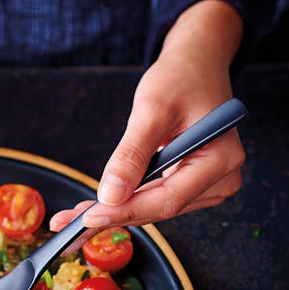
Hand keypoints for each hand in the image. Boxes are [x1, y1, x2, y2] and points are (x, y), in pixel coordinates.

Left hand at [50, 0, 244, 231]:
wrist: (195, 65)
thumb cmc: (180, 78)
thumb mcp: (151, 110)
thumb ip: (131, 154)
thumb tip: (110, 196)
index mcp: (221, 160)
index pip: (168, 200)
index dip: (125, 211)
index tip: (88, 218)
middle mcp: (221, 179)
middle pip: (158, 209)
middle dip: (111, 216)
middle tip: (67, 224)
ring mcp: (208, 185)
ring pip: (152, 208)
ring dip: (113, 212)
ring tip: (71, 218)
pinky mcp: (191, 185)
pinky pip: (153, 198)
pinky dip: (124, 202)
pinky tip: (94, 207)